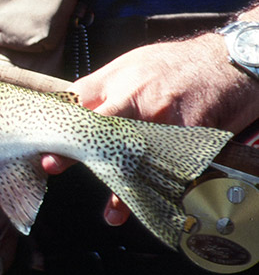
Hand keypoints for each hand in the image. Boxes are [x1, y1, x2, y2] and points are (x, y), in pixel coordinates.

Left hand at [42, 32, 258, 225]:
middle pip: (108, 140)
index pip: (85, 111)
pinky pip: (173, 172)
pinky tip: (153, 206)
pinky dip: (162, 190)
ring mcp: (171, 127)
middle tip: (57, 168)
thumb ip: (93, 88)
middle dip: (83, 158)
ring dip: (125, 190)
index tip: (48, 158)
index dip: (65, 136)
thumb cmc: (167, 65)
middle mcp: (145, 107)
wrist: (225, 62)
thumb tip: (62, 107)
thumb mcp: (125, 65)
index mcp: (124, 87)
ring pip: (141, 163)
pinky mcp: (194, 143)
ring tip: (113, 212)